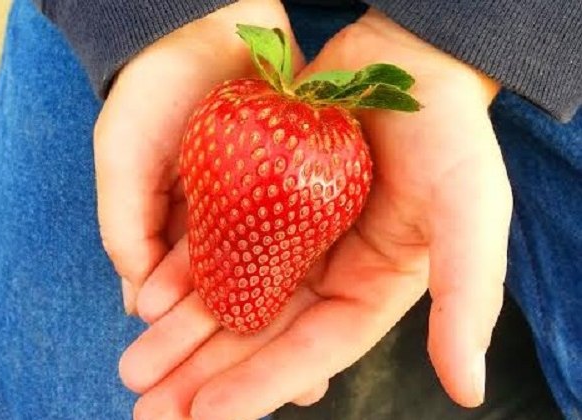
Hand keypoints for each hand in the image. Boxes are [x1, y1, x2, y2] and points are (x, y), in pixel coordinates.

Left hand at [119, 9, 512, 419]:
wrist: (403, 58)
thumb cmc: (448, 131)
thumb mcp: (471, 209)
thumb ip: (467, 296)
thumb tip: (468, 390)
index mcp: (372, 285)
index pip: (315, 348)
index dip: (264, 383)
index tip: (208, 414)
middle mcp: (328, 269)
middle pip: (261, 332)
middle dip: (207, 371)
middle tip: (152, 408)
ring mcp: (291, 235)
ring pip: (230, 293)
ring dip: (183, 332)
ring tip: (136, 368)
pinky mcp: (261, 200)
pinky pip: (217, 241)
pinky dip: (184, 271)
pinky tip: (147, 299)